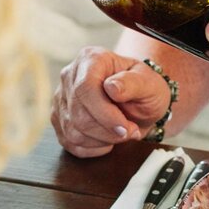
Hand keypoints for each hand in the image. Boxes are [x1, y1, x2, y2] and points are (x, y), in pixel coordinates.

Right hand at [51, 47, 170, 157]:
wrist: (139, 101)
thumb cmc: (144, 89)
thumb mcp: (150, 83)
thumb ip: (133, 83)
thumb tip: (112, 88)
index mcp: (91, 59)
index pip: (85, 88)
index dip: (105, 114)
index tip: (125, 128)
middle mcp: (70, 76)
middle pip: (78, 114)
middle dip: (108, 131)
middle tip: (131, 131)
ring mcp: (61, 98)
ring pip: (72, 132)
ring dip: (102, 140)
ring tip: (121, 133)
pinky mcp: (59, 119)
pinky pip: (70, 143)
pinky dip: (93, 148)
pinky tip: (107, 140)